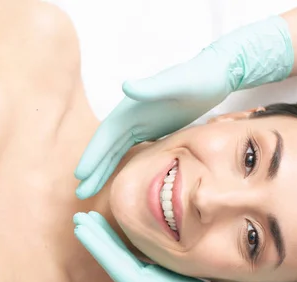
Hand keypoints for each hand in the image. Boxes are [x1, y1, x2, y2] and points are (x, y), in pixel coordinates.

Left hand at [73, 211, 296, 281]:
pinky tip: (123, 235)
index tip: (80, 225)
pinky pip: (139, 257)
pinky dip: (127, 244)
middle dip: (96, 238)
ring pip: (124, 256)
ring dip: (108, 239)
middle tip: (78, 216)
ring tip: (93, 221)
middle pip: (114, 258)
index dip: (97, 244)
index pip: (115, 263)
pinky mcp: (165, 279)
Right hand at [75, 16, 293, 198]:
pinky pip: (131, 151)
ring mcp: (142, 123)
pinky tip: (120, 178)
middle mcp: (131, 116)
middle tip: (81, 193)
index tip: (80, 176)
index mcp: (131, 108)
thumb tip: (126, 86)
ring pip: (116, 151)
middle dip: (92, 169)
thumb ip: (152, 87)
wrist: (215, 73)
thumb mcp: (177, 83)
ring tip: (91, 190)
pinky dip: (121, 165)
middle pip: (106, 147)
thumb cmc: (198, 77)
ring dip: (103, 170)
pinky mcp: (154, 129)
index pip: (105, 136)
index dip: (92, 156)